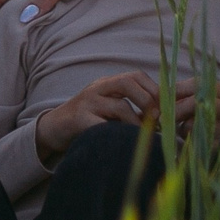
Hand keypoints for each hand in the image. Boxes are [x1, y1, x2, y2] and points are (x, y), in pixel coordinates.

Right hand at [35, 71, 209, 158]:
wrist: (53, 127)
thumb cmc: (87, 120)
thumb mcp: (107, 108)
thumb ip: (129, 108)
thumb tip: (161, 119)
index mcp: (108, 84)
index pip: (135, 76)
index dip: (154, 88)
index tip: (166, 106)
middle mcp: (98, 88)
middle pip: (128, 82)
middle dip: (148, 100)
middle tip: (157, 119)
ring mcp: (88, 102)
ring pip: (119, 105)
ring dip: (136, 122)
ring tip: (143, 135)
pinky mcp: (79, 120)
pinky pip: (102, 126)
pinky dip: (117, 134)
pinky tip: (124, 143)